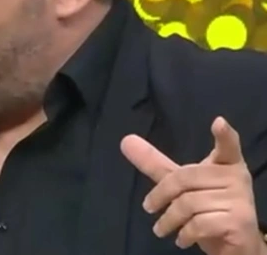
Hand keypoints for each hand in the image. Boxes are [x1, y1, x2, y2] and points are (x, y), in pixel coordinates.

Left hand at [121, 117, 263, 254]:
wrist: (237, 247)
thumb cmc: (209, 210)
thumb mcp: (182, 185)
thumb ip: (157, 164)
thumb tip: (126, 140)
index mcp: (226, 164)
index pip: (228, 146)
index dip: (224, 135)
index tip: (218, 123)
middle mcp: (237, 178)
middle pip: (184, 178)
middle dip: (161, 195)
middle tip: (148, 208)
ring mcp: (240, 200)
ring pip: (189, 204)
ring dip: (169, 220)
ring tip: (162, 229)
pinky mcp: (239, 223)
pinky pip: (199, 224)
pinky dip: (184, 233)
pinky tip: (181, 239)